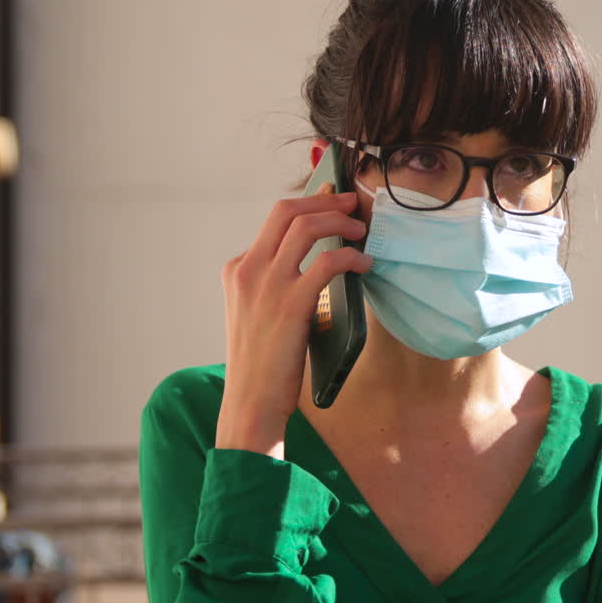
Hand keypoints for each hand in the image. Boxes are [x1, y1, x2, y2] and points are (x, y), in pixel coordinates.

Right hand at [215, 183, 370, 457]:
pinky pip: (326, 263)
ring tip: (361, 230)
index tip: (333, 202)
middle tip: (352, 202)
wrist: (250, 402)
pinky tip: (363, 264)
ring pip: (306, 227)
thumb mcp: (256, 312)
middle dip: (325, 200)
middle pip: (286, 211)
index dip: (309, 205)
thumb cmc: (261, 363)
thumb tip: (316, 262)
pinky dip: (350, 257)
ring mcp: (267, 285)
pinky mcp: (290, 304)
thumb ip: (274, 284)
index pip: (274, 220)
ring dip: (339, 221)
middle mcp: (248, 269)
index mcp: (238, 269)